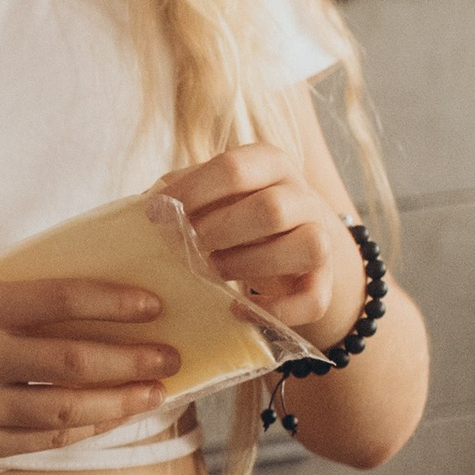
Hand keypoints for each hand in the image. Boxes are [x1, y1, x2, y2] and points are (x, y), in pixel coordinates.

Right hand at [0, 281, 182, 466]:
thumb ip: (27, 305)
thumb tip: (108, 308)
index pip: (59, 299)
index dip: (111, 301)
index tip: (153, 305)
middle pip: (71, 361)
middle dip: (130, 360)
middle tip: (170, 358)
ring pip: (65, 409)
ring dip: (118, 403)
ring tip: (155, 393)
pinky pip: (47, 439)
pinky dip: (87, 429)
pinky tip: (114, 417)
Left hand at [156, 146, 362, 349]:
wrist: (289, 238)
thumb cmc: (235, 211)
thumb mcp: (211, 191)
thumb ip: (182, 190)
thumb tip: (150, 205)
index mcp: (269, 163)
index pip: (233, 168)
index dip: (192, 193)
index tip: (155, 215)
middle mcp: (302, 196)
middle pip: (271, 209)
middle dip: (220, 232)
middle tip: (188, 248)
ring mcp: (321, 239)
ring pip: (306, 247)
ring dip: (250, 264)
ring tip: (213, 271)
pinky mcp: (324, 282)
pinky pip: (312, 300)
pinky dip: (274, 311)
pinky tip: (238, 308)